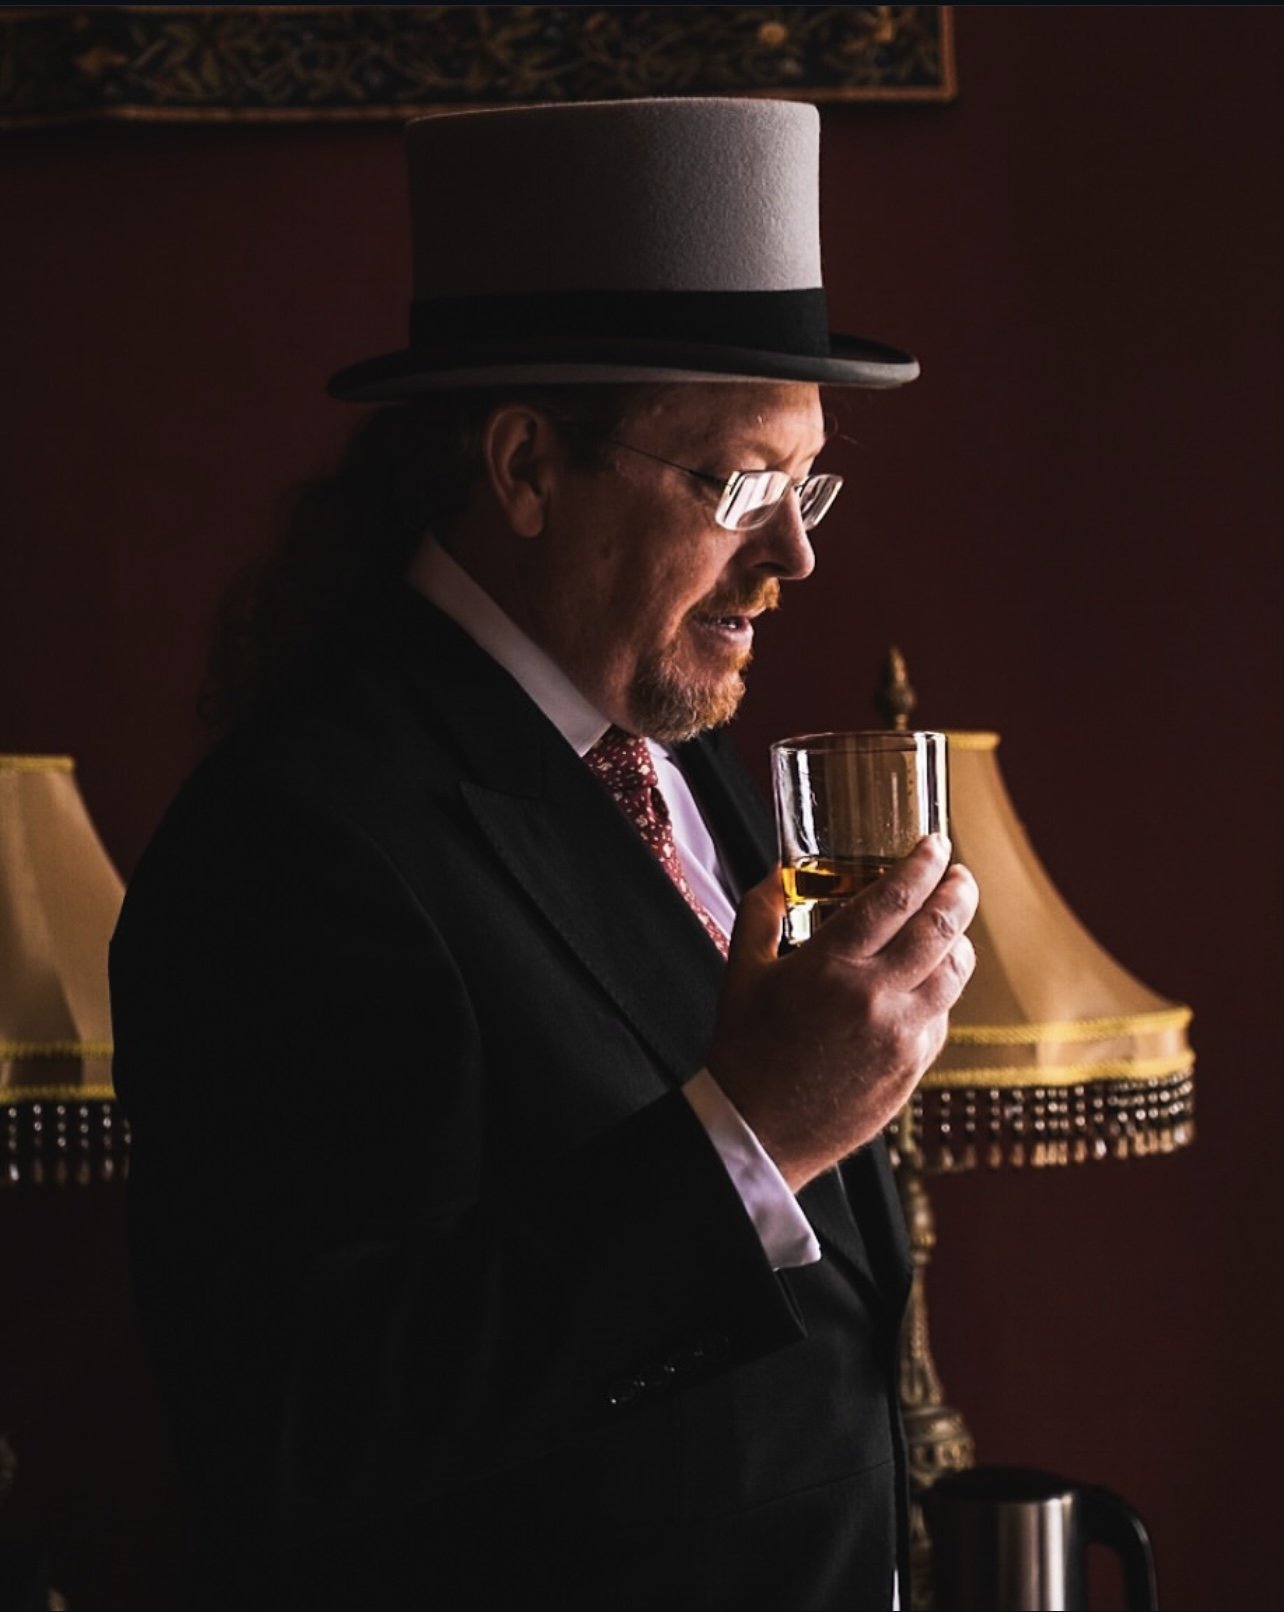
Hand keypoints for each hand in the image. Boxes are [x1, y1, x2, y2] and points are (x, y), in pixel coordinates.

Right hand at [707, 836, 977, 1190]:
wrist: (759, 1130)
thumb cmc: (746, 1048)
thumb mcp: (741, 970)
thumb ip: (761, 911)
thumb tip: (777, 872)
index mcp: (830, 966)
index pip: (895, 898)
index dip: (923, 863)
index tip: (935, 844)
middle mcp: (874, 997)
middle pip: (941, 927)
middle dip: (959, 890)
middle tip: (959, 875)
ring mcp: (900, 1035)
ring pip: (956, 971)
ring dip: (959, 939)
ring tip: (950, 926)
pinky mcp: (914, 1067)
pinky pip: (942, 1014)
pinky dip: (940, 989)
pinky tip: (923, 981)